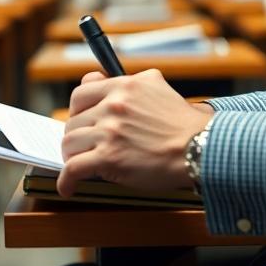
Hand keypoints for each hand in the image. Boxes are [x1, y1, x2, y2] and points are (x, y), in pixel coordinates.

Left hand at [58, 69, 212, 196]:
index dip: (77, 110)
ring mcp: (110, 131)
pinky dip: (66, 181)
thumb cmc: (182, 123)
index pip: (81, 93)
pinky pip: (74, 168)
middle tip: (86, 146)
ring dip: (73, 156)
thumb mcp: (156, 86)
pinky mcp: (109, 157)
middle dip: (78, 135)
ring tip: (80, 164)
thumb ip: (129, 82)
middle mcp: (114, 105)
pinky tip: (67, 188)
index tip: (81, 120)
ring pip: (70, 142)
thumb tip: (101, 78)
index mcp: (123, 86)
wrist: (200, 147)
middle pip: (73, 121)